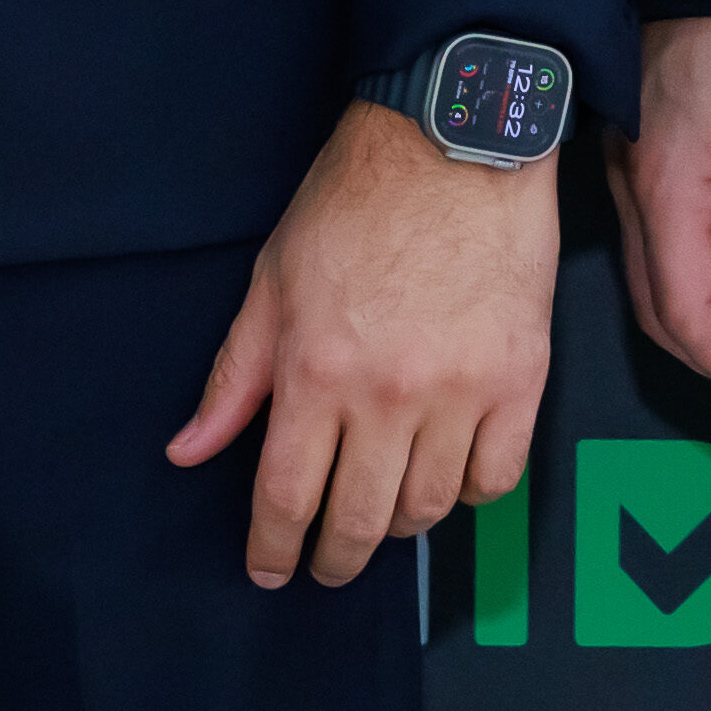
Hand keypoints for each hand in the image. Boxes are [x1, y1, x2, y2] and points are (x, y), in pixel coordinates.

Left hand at [170, 102, 558, 589]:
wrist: (458, 142)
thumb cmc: (356, 202)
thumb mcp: (273, 281)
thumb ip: (235, 376)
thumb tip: (189, 451)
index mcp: (316, 370)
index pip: (287, 496)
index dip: (274, 547)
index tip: (270, 568)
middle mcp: (388, 394)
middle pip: (359, 520)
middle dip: (334, 558)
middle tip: (326, 563)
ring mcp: (461, 391)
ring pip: (428, 507)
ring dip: (399, 526)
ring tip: (384, 514)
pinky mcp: (520, 380)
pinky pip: (495, 478)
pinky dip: (467, 493)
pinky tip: (447, 478)